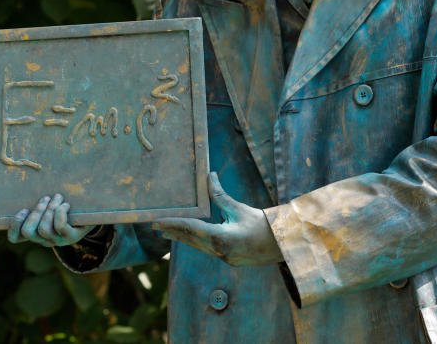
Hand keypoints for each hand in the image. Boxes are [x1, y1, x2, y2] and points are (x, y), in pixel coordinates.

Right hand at [7, 193, 92, 246]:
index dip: (14, 225)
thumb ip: (38, 199)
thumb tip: (25, 181)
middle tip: (45, 198)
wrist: (92, 213)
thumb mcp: (50, 203)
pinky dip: (60, 212)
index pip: (14, 238)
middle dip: (35, 212)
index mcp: (35, 232)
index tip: (23, 209)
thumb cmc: (67, 205)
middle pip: (28, 232)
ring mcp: (58, 241)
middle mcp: (44, 240)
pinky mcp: (72, 238)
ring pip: (43, 229)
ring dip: (49, 209)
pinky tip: (66, 205)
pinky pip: (60, 227)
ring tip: (57, 197)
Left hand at [152, 172, 282, 266]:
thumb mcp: (239, 208)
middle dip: (172, 231)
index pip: (190, 229)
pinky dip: (195, 242)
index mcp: (221, 238)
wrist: (282, 244)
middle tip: (154, 225)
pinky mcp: (228, 260)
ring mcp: (223, 258)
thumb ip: (220, 195)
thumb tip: (208, 176)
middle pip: (190, 239)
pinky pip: (206, 249)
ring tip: (165, 232)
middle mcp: (219, 251)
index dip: (172, 223)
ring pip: (197, 246)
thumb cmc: (262, 224)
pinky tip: (188, 237)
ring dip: (181, 238)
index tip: (157, 220)